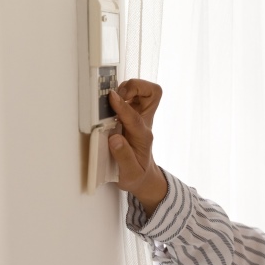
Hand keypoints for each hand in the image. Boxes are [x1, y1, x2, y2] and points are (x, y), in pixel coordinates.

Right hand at [107, 79, 166, 215]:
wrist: (144, 176)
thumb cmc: (136, 174)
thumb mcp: (129, 173)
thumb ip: (123, 157)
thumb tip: (115, 139)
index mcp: (143, 137)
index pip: (135, 118)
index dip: (123, 107)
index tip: (111, 98)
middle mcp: (144, 123)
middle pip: (152, 94)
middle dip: (135, 88)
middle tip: (118, 94)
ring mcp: (140, 118)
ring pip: (144, 92)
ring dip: (129, 88)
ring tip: (113, 96)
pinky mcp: (134, 116)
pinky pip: (133, 97)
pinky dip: (123, 93)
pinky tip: (111, 100)